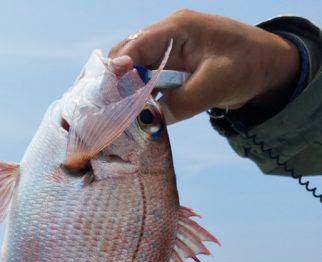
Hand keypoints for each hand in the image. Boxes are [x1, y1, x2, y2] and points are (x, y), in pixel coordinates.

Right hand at [109, 9, 299, 122]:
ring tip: (110, 116)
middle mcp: (168, 36)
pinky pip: (147, 80)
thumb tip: (149, 123)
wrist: (269, 67)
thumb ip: (181, 103)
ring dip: (123, 92)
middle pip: (127, 56)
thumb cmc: (248, 66)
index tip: (101, 96)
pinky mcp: (173, 68)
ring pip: (134, 69)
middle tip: (101, 112)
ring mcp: (169, 51)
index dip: (115, 71)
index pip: (134, 47)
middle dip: (112, 83)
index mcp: (177, 29)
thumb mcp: (215, 85)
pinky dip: (137, 97)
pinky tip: (130, 115)